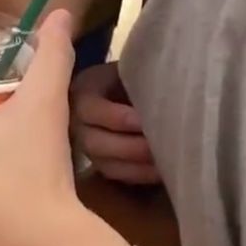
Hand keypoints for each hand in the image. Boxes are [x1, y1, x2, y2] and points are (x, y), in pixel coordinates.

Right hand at [71, 62, 159, 184]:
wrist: (117, 88)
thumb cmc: (126, 75)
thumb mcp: (126, 69)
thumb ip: (136, 76)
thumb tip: (164, 85)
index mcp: (82, 92)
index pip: (90, 109)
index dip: (117, 118)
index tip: (145, 120)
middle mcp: (77, 123)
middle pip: (94, 143)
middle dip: (130, 147)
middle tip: (161, 145)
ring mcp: (86, 147)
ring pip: (106, 165)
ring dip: (138, 166)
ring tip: (167, 161)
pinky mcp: (101, 164)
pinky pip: (118, 176)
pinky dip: (141, 175)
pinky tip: (163, 171)